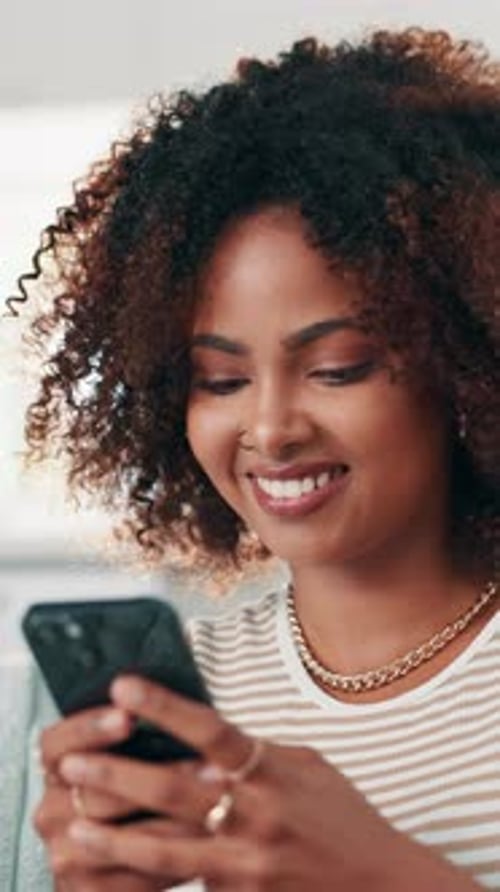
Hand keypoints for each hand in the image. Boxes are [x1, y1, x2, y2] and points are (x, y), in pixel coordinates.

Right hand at [35, 705, 196, 889]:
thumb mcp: (121, 758)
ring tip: (221, 802)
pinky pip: (135, 875)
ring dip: (179, 819)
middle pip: (100, 789)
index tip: (128, 718)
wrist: (105, 863)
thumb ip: (136, 736)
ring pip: (126, 835)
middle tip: (210, 766)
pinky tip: (207, 842)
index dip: (91, 728)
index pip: (58, 743)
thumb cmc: (122, 794)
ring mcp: (64, 853)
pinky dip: (175, 859)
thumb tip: (173, 707)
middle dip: (160, 776)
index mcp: (55, 769)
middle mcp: (50, 811)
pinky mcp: (83, 891)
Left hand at [55, 677, 417, 889]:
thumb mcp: (307, 768)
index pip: (209, 728)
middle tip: (69, 760)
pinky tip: (116, 864)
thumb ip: (258, 754)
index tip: (123, 685)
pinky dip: (151, 872)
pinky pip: (188, 882)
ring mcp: (246, 863)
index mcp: (272, 770)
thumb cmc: (343, 818)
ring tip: (75, 821)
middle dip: (117, 774)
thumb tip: (211, 740)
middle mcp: (255, 814)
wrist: (379, 885)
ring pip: (166, 848)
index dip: (164, 705)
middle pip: (174, 790)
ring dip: (115, 835)